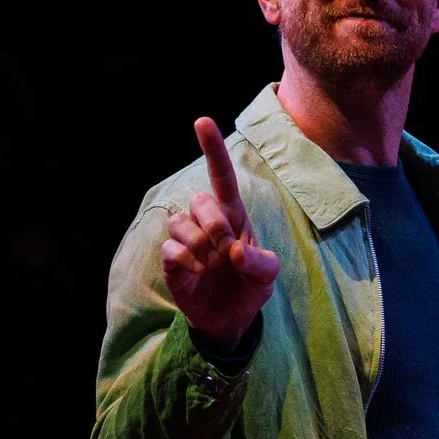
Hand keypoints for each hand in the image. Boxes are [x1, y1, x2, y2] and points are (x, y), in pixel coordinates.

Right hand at [162, 118, 280, 350]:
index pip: (221, 176)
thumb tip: (233, 252)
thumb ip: (260, 262)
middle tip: (226, 248)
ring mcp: (186, 240)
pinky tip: (197, 273)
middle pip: (199, 200)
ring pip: (179, 222)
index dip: (212, 149)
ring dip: (200, 245)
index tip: (202, 121)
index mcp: (234, 215)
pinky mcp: (171, 261)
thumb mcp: (268, 274)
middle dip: (215, 223)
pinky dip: (186, 262)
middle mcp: (207, 222)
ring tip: (212, 265)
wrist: (231, 318)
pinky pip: (170, 249)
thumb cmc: (251, 285)